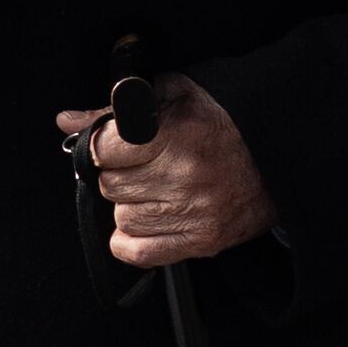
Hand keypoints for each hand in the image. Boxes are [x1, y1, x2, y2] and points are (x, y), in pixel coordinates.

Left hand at [55, 77, 277, 267]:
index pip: (102, 150)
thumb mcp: (173, 94)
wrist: (279, 156)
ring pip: (122, 217)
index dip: (102, 146)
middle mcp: (183, 176)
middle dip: (120, 173)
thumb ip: (115, 108)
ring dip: (132, 203)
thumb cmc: (225, 122)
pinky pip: (138, 252)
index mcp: (175, 135)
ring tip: (158, 187)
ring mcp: (193, 213)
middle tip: (144, 164)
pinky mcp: (202, 242)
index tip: (112, 145)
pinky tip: (149, 218)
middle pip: (110, 185)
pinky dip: (133, 239)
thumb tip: (68, 121)